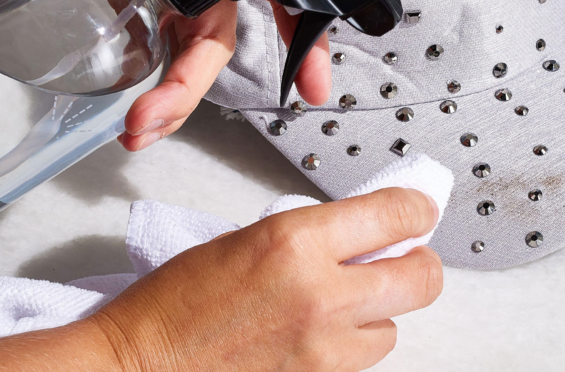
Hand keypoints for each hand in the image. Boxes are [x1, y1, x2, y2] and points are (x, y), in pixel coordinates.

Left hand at [0, 0, 330, 147]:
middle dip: (195, 87)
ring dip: (172, 98)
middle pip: (220, 36)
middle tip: (155, 122)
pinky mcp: (133, 6)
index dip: (303, 33)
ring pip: (190, 55)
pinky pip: (159, 55)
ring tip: (134, 130)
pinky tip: (134, 108)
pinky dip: (155, 87)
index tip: (313, 84)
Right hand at [88, 188, 442, 371]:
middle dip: (419, 262)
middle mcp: (320, 294)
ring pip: (394, 327)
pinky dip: (351, 345)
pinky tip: (318, 334)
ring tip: (341, 304)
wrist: (142, 366)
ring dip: (379, 312)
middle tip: (404, 256)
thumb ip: (315, 233)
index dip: (416, 209)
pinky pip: (362, 361)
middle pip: (422, 278)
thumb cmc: (178, 302)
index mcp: (296, 241)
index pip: (397, 215)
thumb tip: (367, 231)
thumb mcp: (250, 237)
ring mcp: (323, 348)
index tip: (418, 210)